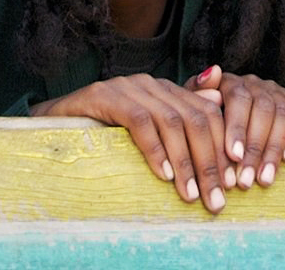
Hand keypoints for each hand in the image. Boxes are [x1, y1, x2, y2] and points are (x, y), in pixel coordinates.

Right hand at [33, 73, 230, 212]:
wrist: (50, 122)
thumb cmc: (101, 132)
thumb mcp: (146, 132)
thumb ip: (181, 120)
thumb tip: (219, 104)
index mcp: (166, 90)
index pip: (208, 114)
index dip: (224, 148)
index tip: (233, 184)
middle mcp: (151, 84)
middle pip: (195, 118)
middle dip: (210, 162)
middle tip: (216, 200)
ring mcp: (128, 87)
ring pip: (170, 121)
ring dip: (184, 162)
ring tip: (190, 195)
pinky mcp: (104, 96)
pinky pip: (139, 121)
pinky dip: (154, 149)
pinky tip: (162, 175)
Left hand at [186, 65, 284, 189]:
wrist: (225, 116)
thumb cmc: (205, 119)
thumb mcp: (194, 109)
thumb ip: (198, 93)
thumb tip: (212, 72)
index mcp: (230, 82)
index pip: (238, 100)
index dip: (237, 128)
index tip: (234, 156)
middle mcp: (255, 83)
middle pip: (262, 110)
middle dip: (255, 148)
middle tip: (246, 180)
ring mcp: (276, 91)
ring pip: (281, 116)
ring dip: (274, 150)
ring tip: (265, 179)